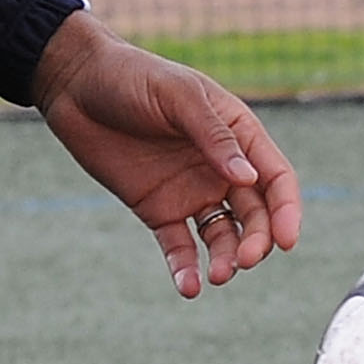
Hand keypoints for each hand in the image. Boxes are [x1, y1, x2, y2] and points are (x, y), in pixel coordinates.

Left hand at [30, 19, 301, 296]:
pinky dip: (185, 268)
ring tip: (216, 276)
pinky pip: (179, 246)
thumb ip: (213, 137)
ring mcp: (190, 191)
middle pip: (254, 214)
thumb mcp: (178, 96)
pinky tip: (189, 286)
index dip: (287, 211)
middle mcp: (220, 168)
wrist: (76, 86)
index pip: (275, 178)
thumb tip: (249, 179)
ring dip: (226, 259)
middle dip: (256, 241)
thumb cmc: (132, 77)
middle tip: (244, 260)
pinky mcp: (158, 210)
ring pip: (222, 236)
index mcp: (237, 134)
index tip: (287, 240)